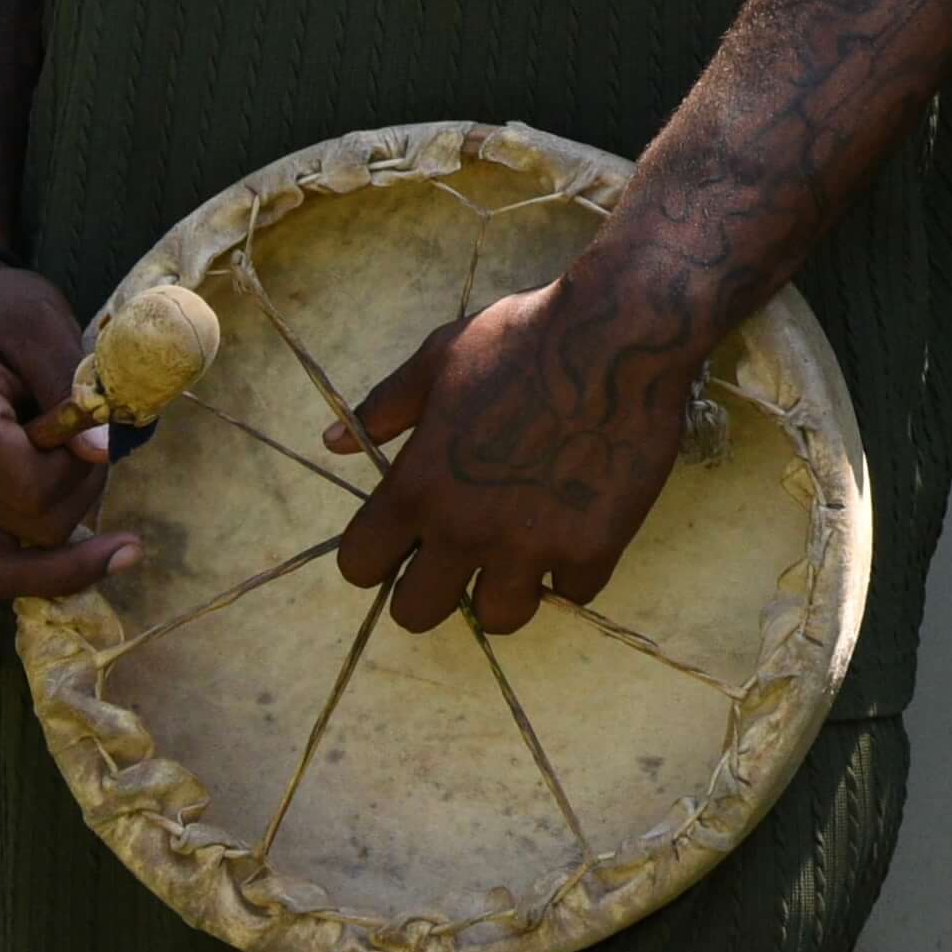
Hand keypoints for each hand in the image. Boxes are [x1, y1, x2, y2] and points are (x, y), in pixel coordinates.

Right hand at [0, 262, 132, 600]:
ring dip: (57, 518)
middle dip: (78, 489)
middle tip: (80, 435)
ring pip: (12, 569)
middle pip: (35, 533)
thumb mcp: (43, 325)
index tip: (89, 419)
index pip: (38, 493)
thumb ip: (75, 390)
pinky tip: (62, 510)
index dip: (83, 466)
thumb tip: (103, 454)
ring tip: (59, 459)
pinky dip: (33, 547)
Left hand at [329, 268, 701, 638]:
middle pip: (416, 613)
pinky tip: (578, 532)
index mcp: (419, 485)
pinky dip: (573, 570)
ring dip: (504, 589)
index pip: (360, 565)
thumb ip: (386, 407)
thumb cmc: (524, 338)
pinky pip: (572, 592)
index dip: (374, 556)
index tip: (398, 541)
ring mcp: (531, 545)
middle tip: (457, 559)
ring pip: (498, 617)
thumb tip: (331, 442)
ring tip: (520, 553)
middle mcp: (465, 528)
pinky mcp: (592, 547)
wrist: (619, 334)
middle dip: (429, 590)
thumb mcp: (442, 358)